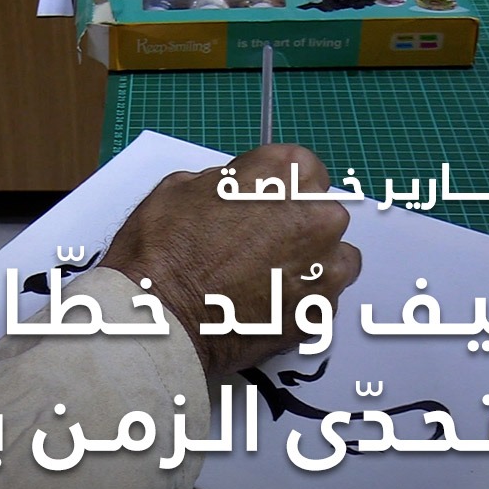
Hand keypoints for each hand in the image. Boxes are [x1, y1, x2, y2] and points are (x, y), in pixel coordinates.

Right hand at [101, 144, 360, 378]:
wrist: (157, 320)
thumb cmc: (160, 255)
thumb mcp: (179, 189)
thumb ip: (223, 183)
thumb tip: (233, 190)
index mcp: (286, 174)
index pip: (303, 168)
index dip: (278, 188)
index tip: (261, 204)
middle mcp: (316, 215)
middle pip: (320, 212)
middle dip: (292, 226)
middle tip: (252, 246)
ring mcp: (325, 267)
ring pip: (331, 257)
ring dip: (305, 264)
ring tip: (261, 279)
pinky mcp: (319, 312)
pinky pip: (321, 299)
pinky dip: (299, 301)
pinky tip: (263, 305)